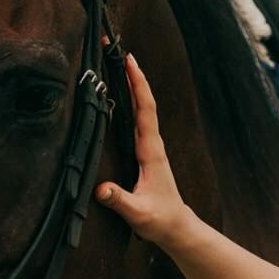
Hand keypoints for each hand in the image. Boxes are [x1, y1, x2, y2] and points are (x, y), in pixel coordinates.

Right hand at [95, 54, 192, 250]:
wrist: (177, 228)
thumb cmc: (160, 220)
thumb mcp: (139, 214)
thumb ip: (120, 201)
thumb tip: (101, 190)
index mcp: (151, 151)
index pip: (144, 111)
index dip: (138, 85)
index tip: (130, 61)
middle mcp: (152, 144)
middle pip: (143, 102)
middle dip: (132, 75)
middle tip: (118, 51)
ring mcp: (150, 148)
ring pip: (141, 109)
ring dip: (131, 86)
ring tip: (117, 64)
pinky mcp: (146, 154)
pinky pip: (137, 121)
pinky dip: (130, 103)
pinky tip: (119, 96)